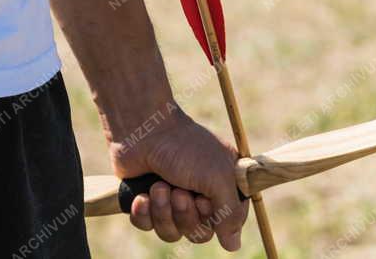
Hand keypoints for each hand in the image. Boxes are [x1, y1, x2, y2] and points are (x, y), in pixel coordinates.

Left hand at [109, 106, 248, 249]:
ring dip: (164, 212)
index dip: (216, 219)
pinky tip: (142, 196)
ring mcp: (172, 198)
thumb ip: (230, 213)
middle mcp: (200, 194)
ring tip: (158, 186)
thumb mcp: (217, 177)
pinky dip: (144, 213)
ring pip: (172, 233)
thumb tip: (233, 246)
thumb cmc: (184, 147)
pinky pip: (148, 226)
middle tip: (179, 192)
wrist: (143, 130)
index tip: (206, 200)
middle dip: (186, 215)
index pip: (229, 222)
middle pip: (199, 233)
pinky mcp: (148, 200)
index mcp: (223, 185)